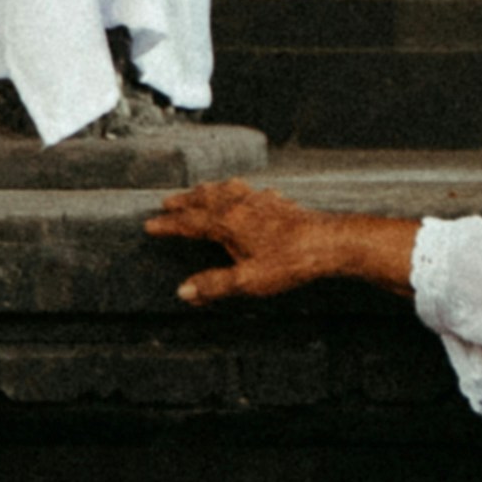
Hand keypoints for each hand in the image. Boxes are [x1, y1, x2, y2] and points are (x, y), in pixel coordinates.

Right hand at [146, 181, 420, 305]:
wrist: (332, 243)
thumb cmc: (291, 262)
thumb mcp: (248, 280)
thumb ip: (214, 285)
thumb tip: (183, 291)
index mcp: (228, 223)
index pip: (190, 222)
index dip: (168, 224)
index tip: (149, 225)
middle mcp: (242, 206)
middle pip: (206, 199)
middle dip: (185, 201)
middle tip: (168, 201)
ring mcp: (263, 202)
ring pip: (229, 190)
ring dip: (211, 190)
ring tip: (202, 189)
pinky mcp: (282, 204)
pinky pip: (255, 192)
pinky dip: (243, 191)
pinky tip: (252, 194)